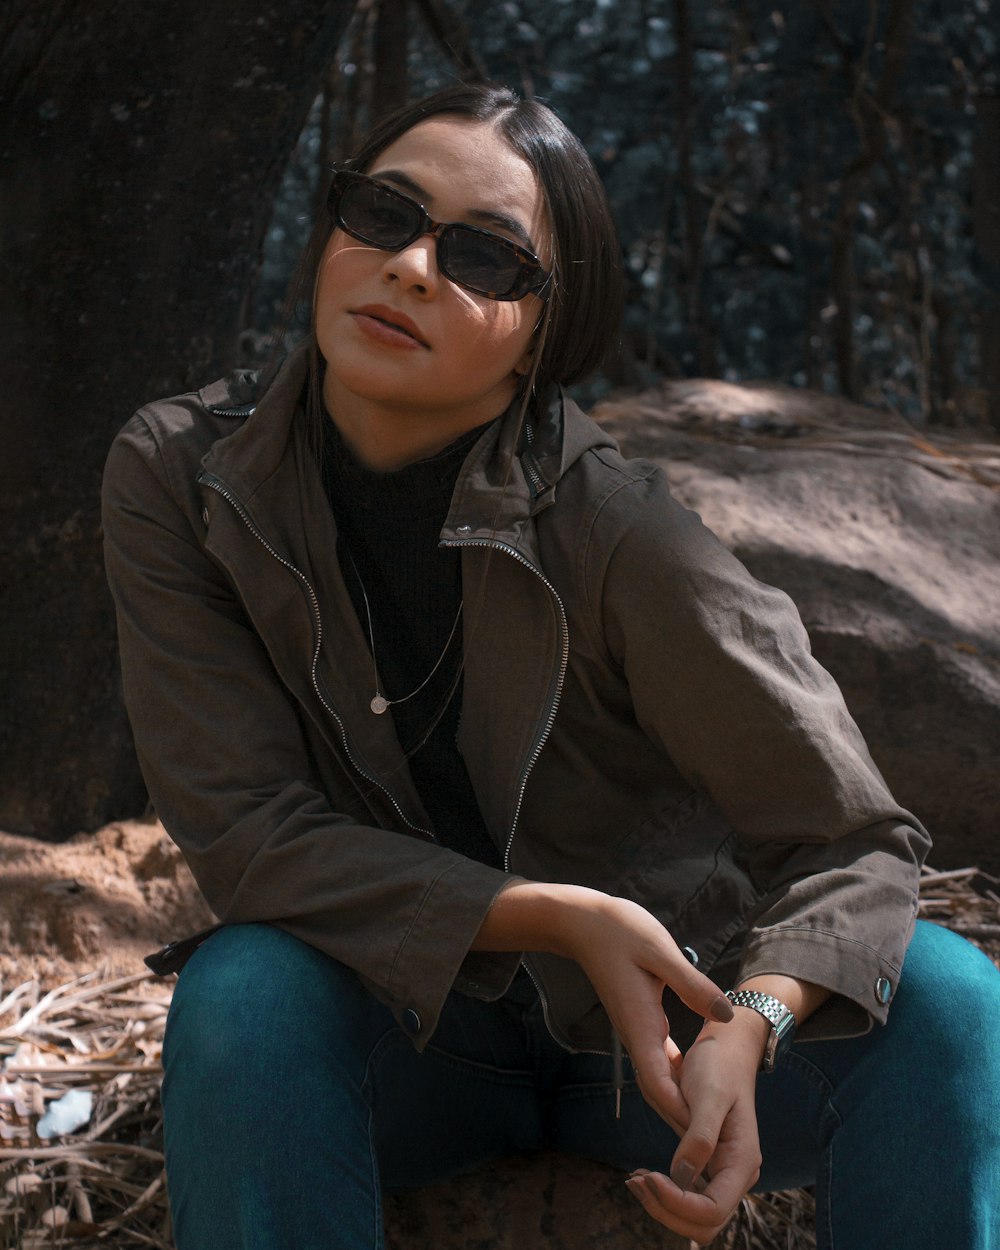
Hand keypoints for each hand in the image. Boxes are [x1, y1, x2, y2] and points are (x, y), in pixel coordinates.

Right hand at [473, 882, 733, 1131]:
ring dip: (680, 1102)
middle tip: (714, 1151)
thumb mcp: (660, 951)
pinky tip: (693, 1081)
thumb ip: (692, 985)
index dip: (683, 1114)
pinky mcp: (637, 1020)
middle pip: (658, 1092)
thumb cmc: (618, 930)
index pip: (661, 1084)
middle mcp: (636, 1035)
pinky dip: (675, 1077)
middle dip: (683, 1121)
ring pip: (658, 1079)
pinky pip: (657, 1060)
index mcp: (641, 1025)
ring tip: (711, 1126)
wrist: (581, 921)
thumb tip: (726, 1015)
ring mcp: (634, 1029)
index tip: (707, 1139)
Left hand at [626, 1009, 766, 1243]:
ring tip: (635, 1180)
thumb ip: (699, 1139)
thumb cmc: (718, 1066)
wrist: (726, 1049)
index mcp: (742, 1162)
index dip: (678, 1203)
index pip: (712, 1210)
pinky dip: (665, 1194)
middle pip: (704, 1224)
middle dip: (667, 1211)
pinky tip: (644, 1176)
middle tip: (635, 1182)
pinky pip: (689, 1196)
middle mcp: (737, 1174)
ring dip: (663, 1206)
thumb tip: (680, 1178)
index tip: (648, 1177)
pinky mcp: (709, 1165)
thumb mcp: (708, 1096)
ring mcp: (724, 1172)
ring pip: (695, 1216)